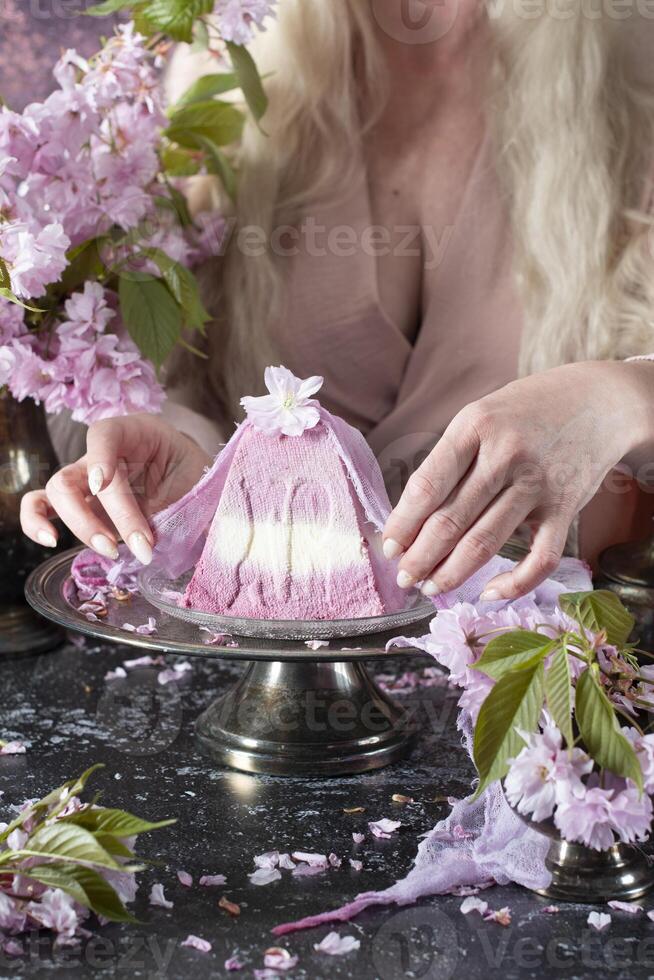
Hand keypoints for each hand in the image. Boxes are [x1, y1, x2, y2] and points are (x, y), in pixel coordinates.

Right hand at [20, 414, 211, 564]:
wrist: (192, 480)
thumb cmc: (194, 471)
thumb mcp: (201, 476)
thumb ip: (190, 498)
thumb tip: (189, 536)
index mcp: (134, 433)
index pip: (103, 434)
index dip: (98, 456)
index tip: (104, 483)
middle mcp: (103, 453)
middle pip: (80, 475)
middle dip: (104, 514)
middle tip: (136, 545)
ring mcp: (86, 479)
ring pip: (58, 494)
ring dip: (80, 526)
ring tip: (111, 551)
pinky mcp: (80, 503)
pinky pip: (43, 506)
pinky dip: (36, 521)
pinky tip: (50, 541)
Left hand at [383, 361, 653, 600]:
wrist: (598, 401)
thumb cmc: (526, 411)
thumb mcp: (481, 415)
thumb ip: (451, 459)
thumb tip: (413, 517)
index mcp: (474, 426)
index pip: (427, 485)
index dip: (402, 522)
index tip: (388, 547)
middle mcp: (505, 454)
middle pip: (451, 520)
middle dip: (420, 556)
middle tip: (403, 577)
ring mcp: (537, 483)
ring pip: (485, 543)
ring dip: (451, 573)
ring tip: (430, 586)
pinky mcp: (565, 507)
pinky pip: (540, 558)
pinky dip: (514, 584)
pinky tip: (489, 594)